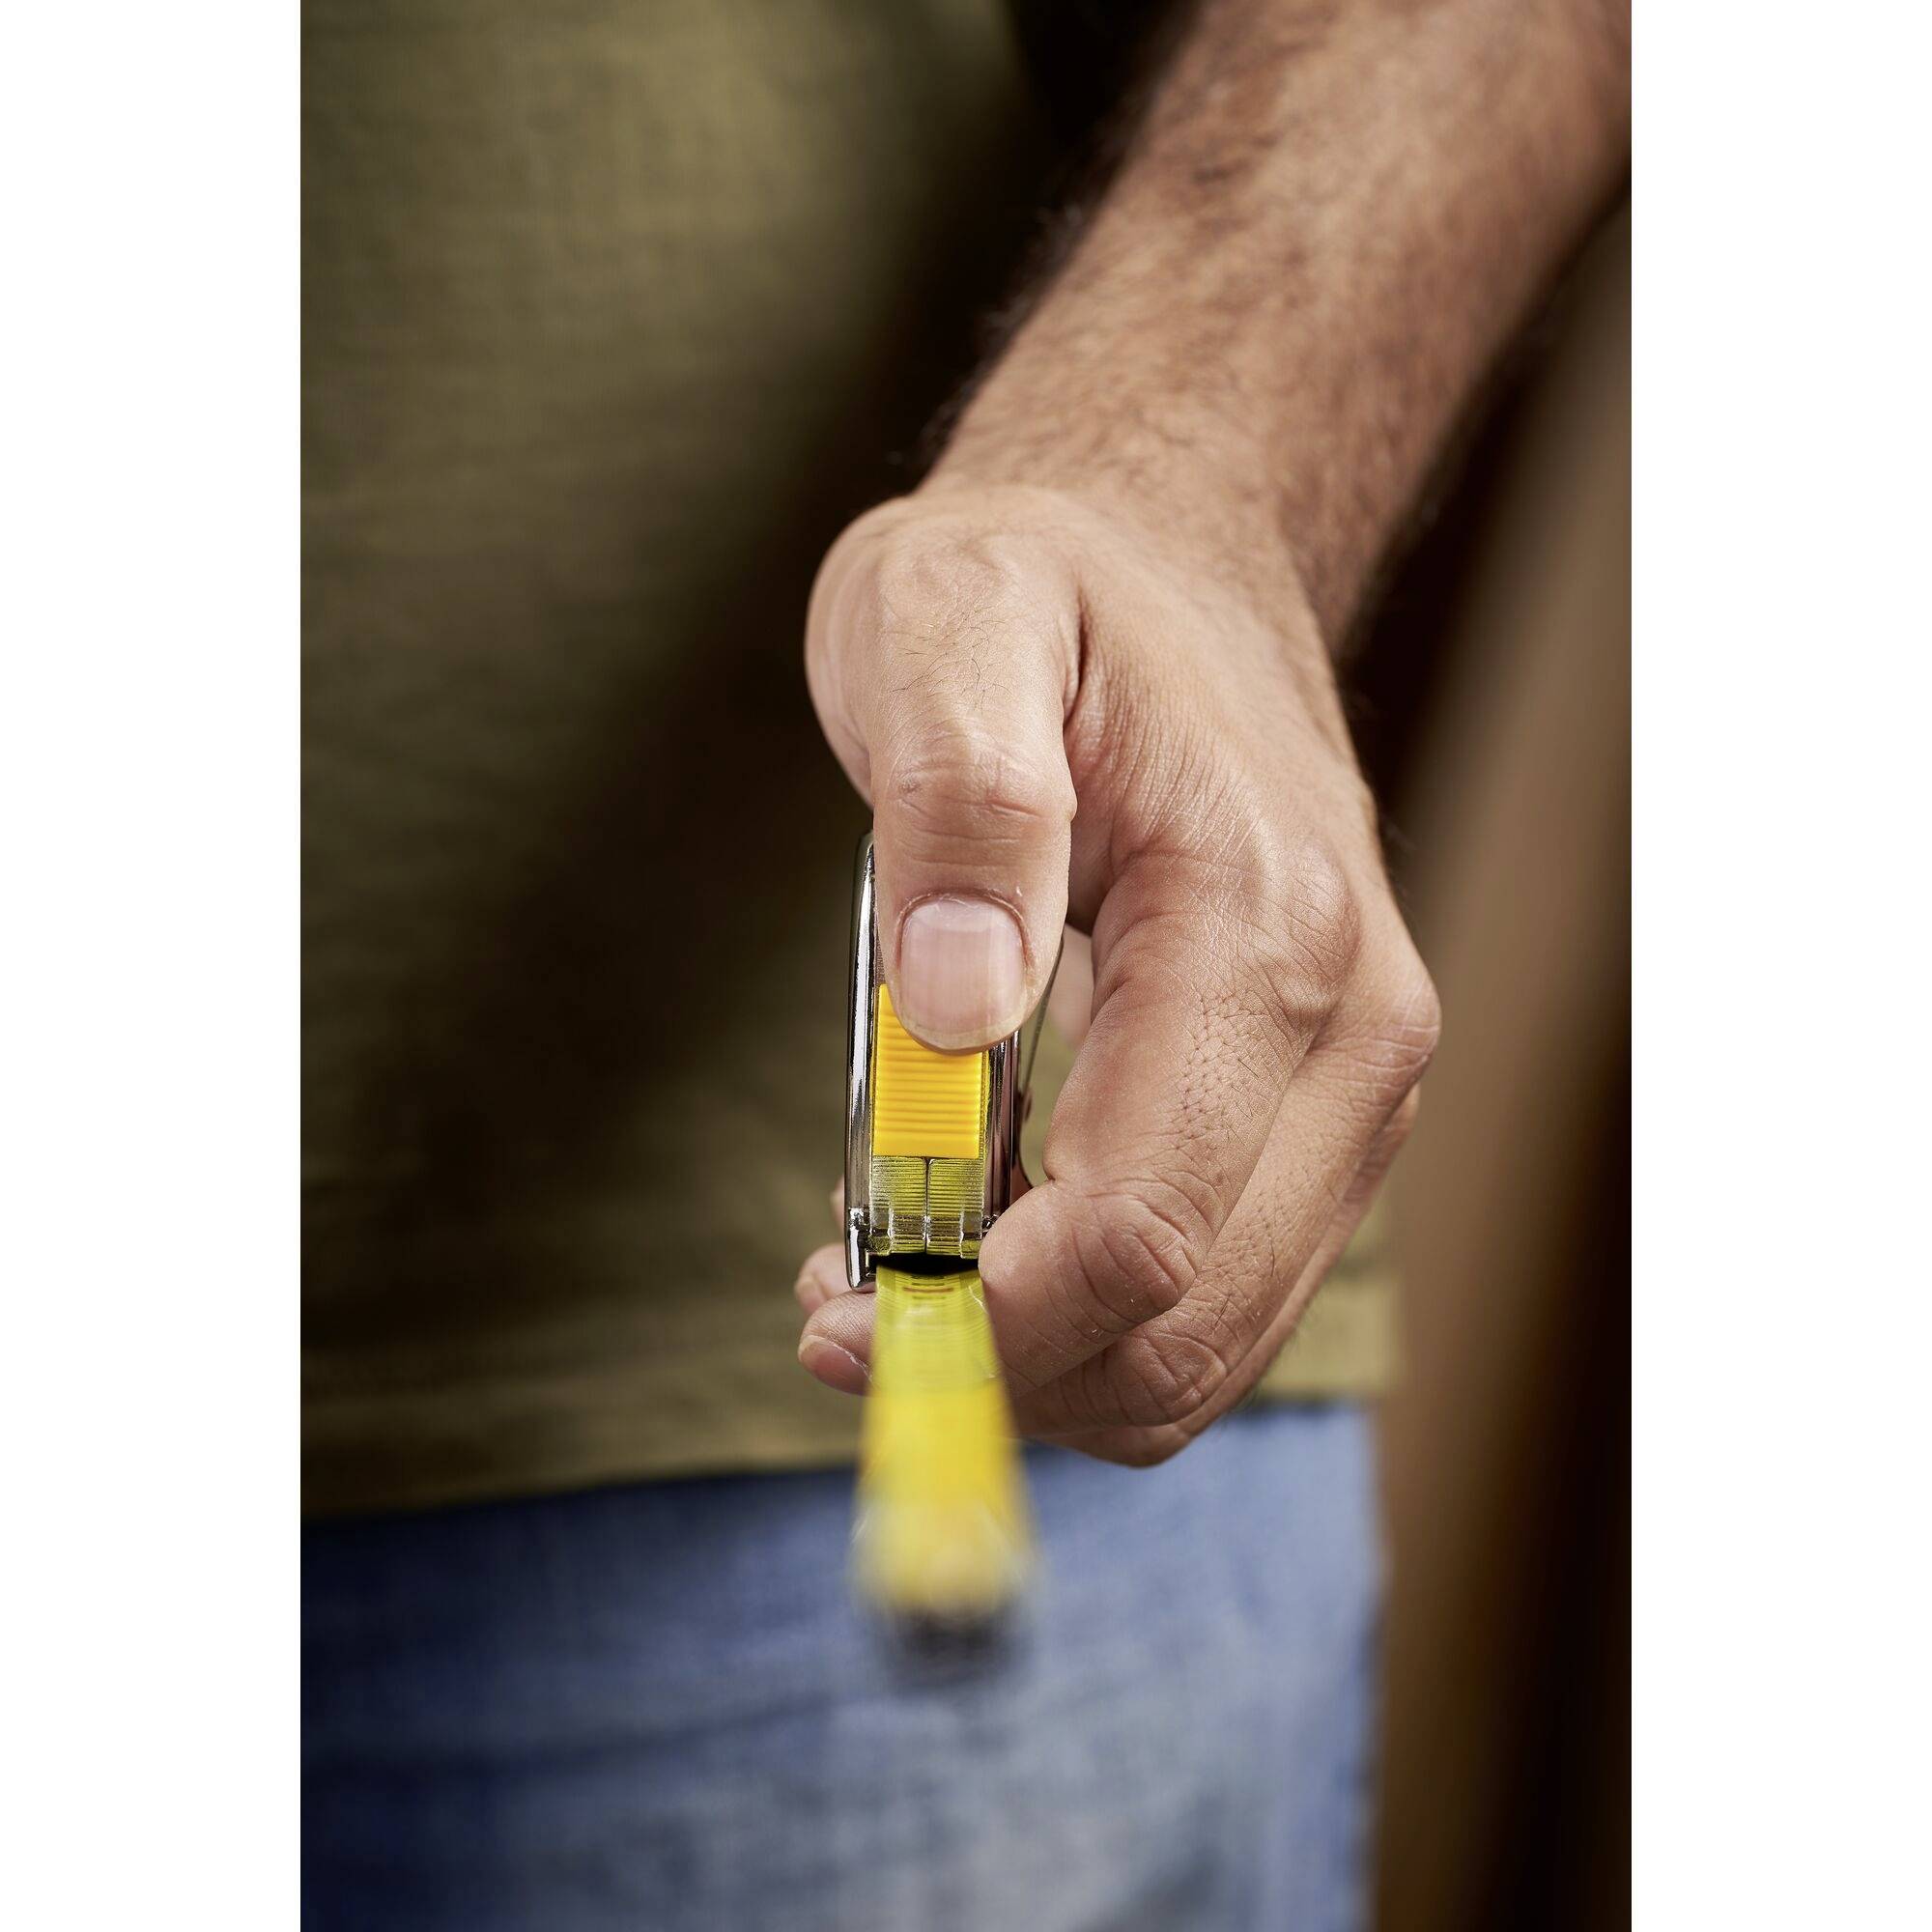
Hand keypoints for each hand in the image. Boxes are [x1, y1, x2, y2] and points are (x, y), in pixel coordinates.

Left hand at [794, 481, 1438, 1464]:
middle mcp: (1354, 1031)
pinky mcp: (1327, 1110)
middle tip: (839, 1310)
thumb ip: (957, 802)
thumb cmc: (1043, 590)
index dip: (981, 1320)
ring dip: (1044, 1353)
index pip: (1139, 1226)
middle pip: (1182, 1322)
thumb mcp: (946, 625)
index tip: (833, 1315)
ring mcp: (1357, 1081)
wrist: (1167, 558)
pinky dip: (1094, 1314)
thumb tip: (954, 1006)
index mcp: (1263, 928)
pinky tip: (990, 1232)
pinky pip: (1219, 1290)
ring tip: (900, 1264)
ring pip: (1207, 1340)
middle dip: (1002, 1362)